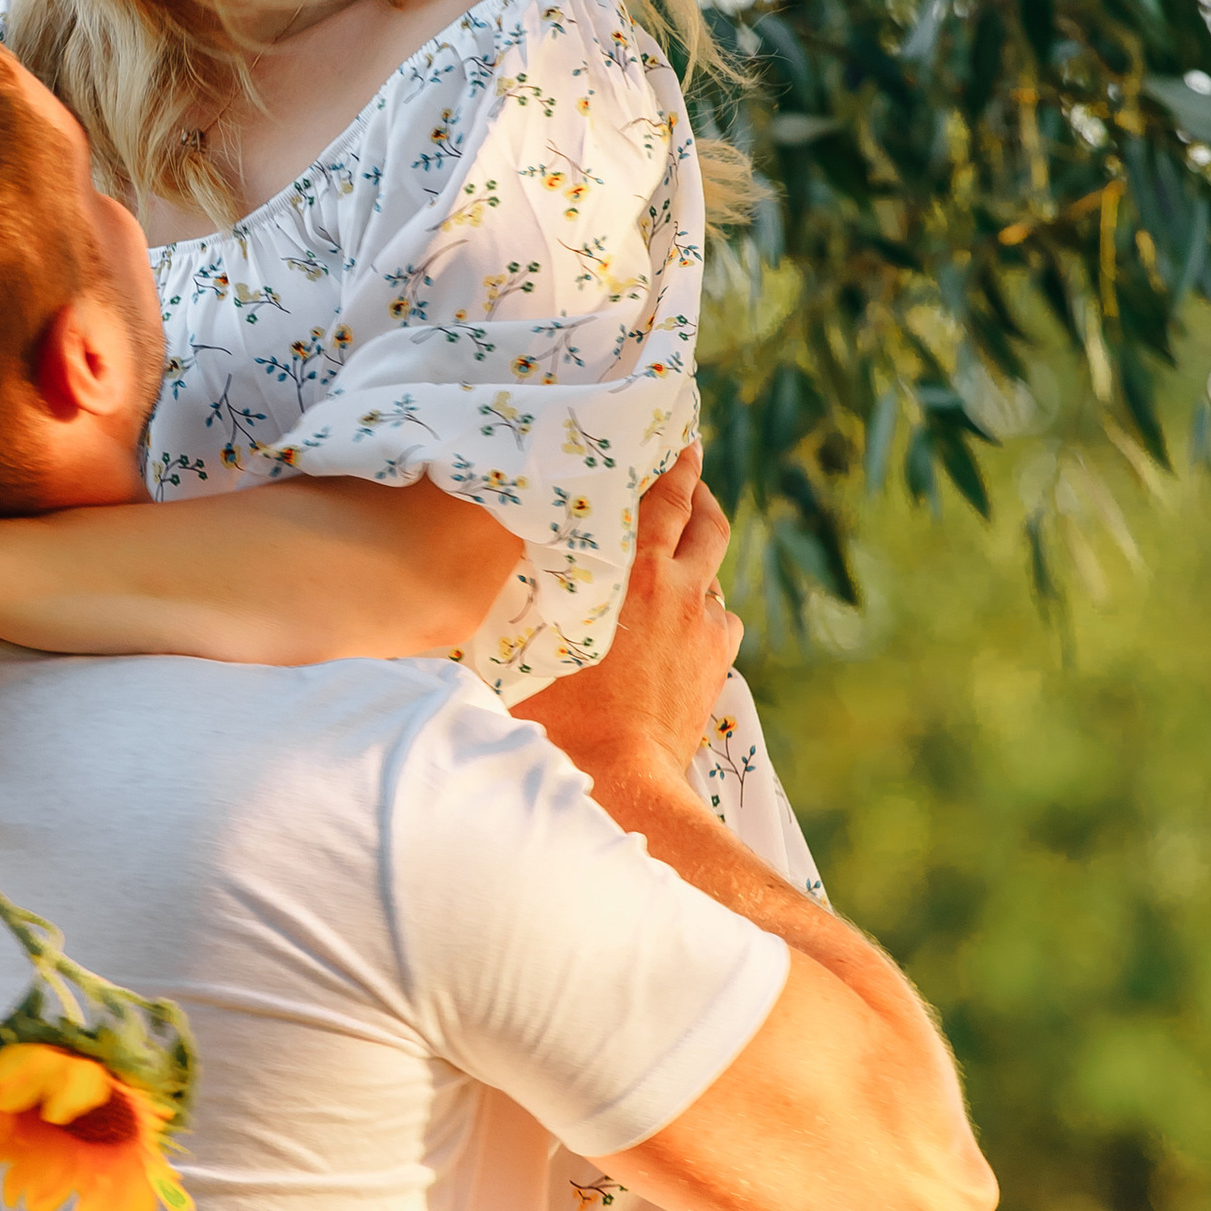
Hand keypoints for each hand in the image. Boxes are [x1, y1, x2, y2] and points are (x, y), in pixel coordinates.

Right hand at [522, 446, 742, 789]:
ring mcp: (702, 625)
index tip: (673, 433)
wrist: (619, 777)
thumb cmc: (555, 711)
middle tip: (689, 462)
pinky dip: (709, 602)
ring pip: (715, 564)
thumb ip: (521, 593)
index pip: (661, 494)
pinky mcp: (715, 662)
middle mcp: (676, 587)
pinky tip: (693, 607)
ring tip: (692, 525)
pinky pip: (721, 615)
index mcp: (631, 570)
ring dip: (704, 540)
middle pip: (703, 518)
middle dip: (698, 486)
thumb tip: (489, 560)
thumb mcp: (528, 639)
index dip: (671, 460)